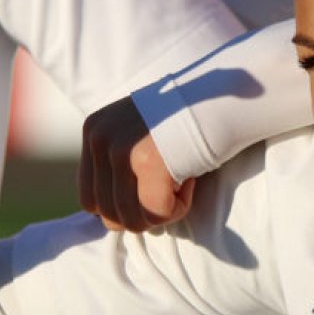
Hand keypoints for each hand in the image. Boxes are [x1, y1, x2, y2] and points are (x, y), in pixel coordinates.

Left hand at [78, 96, 195, 230]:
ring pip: (133, 220)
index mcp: (94, 132)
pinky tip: (191, 178)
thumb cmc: (188, 119)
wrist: (222, 95)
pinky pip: (158, 214)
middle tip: (171, 186)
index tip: (154, 185)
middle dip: (144, 212)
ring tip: (182, 178)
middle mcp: (101, 139)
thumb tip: (113, 220)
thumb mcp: (138, 134)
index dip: (124, 206)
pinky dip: (180, 206)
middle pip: (109, 215)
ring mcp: (122, 150)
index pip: (90, 200)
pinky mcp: (149, 162)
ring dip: (164, 210)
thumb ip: (119, 167)